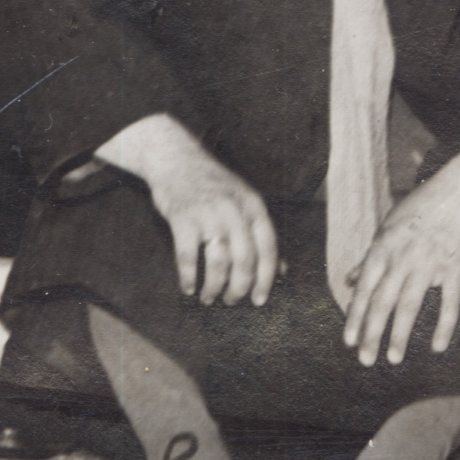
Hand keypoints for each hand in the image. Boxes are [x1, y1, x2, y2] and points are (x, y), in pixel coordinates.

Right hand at [97, 114, 278, 305]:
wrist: (176, 158)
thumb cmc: (213, 185)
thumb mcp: (244, 201)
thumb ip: (261, 234)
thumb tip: (282, 271)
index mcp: (253, 205)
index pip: (268, 248)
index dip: (266, 279)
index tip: (260, 300)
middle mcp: (234, 209)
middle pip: (245, 260)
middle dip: (239, 288)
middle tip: (231, 302)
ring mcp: (208, 213)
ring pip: (218, 262)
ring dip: (214, 287)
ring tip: (209, 297)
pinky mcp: (183, 218)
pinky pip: (188, 257)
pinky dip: (188, 278)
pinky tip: (188, 287)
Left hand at [341, 149, 459, 368]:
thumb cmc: (423, 207)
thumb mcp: (390, 226)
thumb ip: (370, 256)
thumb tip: (350, 280)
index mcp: (385, 246)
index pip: (365, 288)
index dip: (355, 316)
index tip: (348, 341)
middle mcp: (404, 256)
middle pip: (383, 301)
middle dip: (372, 333)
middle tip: (365, 360)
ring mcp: (430, 263)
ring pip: (410, 305)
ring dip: (400, 334)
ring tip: (393, 358)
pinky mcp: (456, 267)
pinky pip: (449, 302)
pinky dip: (444, 326)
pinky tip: (437, 347)